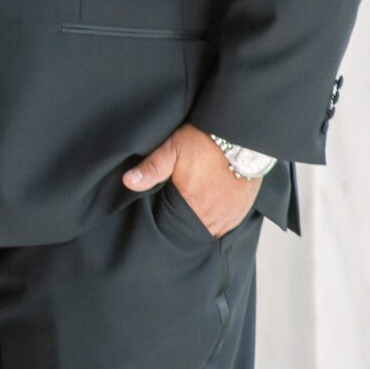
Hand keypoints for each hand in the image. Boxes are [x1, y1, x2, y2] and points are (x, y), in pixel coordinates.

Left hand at [123, 123, 260, 237]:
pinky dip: (216, 224)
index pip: (174, 225)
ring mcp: (229, 215)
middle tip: (174, 219)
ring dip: (200, 227)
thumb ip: (151, 168)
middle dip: (182, 228)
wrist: (239, 136)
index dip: (167, 223)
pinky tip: (208, 217)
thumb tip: (128, 182)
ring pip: (210, 232)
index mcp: (191, 203)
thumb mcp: (171, 150)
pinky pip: (227, 228)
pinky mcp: (241, 211)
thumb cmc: (203, 142)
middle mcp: (212, 214)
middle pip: (192, 231)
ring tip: (190, 218)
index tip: (162, 218)